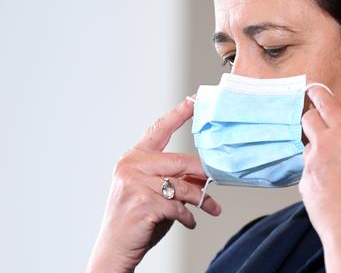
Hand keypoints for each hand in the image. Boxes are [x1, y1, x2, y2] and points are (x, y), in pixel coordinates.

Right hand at [87, 97, 221, 272]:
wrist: (115, 249)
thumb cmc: (137, 219)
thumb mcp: (156, 192)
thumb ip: (175, 178)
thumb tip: (205, 172)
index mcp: (134, 158)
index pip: (159, 129)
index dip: (179, 113)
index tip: (195, 100)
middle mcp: (131, 166)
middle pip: (181, 161)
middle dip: (203, 173)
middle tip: (216, 182)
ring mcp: (135, 184)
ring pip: (183, 185)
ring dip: (202, 199)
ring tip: (211, 208)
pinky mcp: (143, 203)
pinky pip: (179, 206)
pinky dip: (188, 216)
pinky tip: (189, 222)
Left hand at [300, 87, 340, 271]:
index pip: (325, 103)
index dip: (317, 93)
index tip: (312, 87)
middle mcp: (325, 143)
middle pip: (307, 118)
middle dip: (312, 117)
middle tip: (318, 121)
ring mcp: (310, 163)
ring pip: (306, 146)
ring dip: (315, 148)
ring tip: (331, 164)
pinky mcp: (303, 183)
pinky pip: (306, 170)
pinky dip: (314, 173)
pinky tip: (328, 188)